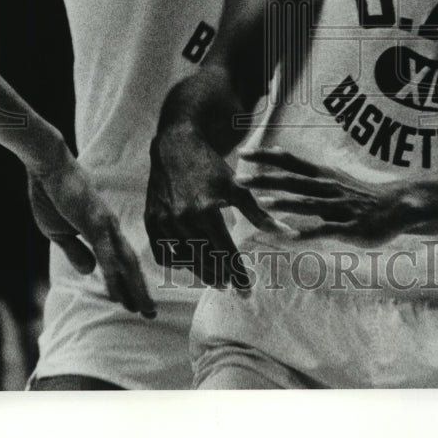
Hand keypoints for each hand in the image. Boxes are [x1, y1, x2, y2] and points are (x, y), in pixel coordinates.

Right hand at [28, 146, 155, 316]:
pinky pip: (107, 255)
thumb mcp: (60, 232)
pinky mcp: (94, 223)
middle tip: (150, 313)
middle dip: (140, 290)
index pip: (120, 261)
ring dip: (135, 287)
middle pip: (130, 264)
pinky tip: (119, 292)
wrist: (48, 167)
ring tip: (143, 309)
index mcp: (103, 229)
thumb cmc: (52, 195)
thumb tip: (89, 271)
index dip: (128, 282)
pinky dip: (114, 275)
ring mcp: (105, 225)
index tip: (135, 303)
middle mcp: (110, 228)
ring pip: (125, 263)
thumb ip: (76, 251)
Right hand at [145, 121, 279, 289]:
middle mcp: (182, 218)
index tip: (247, 290)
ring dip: (201, 272)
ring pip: (185, 260)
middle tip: (232, 285)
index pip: (225, 253)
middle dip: (221, 276)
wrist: (175, 146)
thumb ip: (259, 213)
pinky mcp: (151, 221)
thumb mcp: (236, 186)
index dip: (238, 274)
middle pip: (205, 260)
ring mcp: (163, 221)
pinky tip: (191, 264)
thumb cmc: (210, 166)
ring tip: (216, 277)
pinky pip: (163, 254)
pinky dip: (177, 263)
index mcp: (206, 210)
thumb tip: (286, 232)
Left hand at [238, 146, 405, 246]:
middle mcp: (328, 187)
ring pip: (308, 203)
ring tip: (262, 203)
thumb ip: (304, 171)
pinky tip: (290, 238)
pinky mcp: (349, 227)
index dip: (266, 157)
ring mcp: (339, 207)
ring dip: (284, 203)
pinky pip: (326, 230)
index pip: (290, 162)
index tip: (243, 153)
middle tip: (240, 179)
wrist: (397, 206)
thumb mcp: (331, 177)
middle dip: (265, 180)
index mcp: (322, 175)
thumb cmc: (359, 194)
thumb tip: (278, 155)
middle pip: (293, 181)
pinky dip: (308, 233)